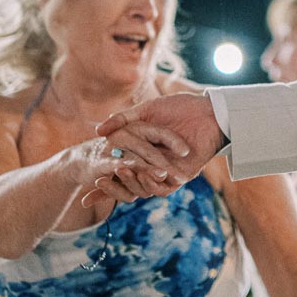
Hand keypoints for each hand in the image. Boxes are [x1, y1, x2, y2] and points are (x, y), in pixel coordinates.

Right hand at [82, 93, 224, 207]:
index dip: (106, 175)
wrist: (209, 111)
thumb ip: (124, 120)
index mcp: (146, 150)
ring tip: (118, 172)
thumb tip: (99, 130)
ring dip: (130, 183)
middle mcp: (155, 164)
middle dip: (113, 186)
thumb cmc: (180, 107)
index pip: (122, 167)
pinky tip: (140, 175)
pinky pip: (162, 188)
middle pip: (130, 181)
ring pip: (144, 187)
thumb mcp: (147, 110)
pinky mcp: (181, 177)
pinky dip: (149, 185)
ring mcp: (167, 172)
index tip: (88, 179)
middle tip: (97, 180)